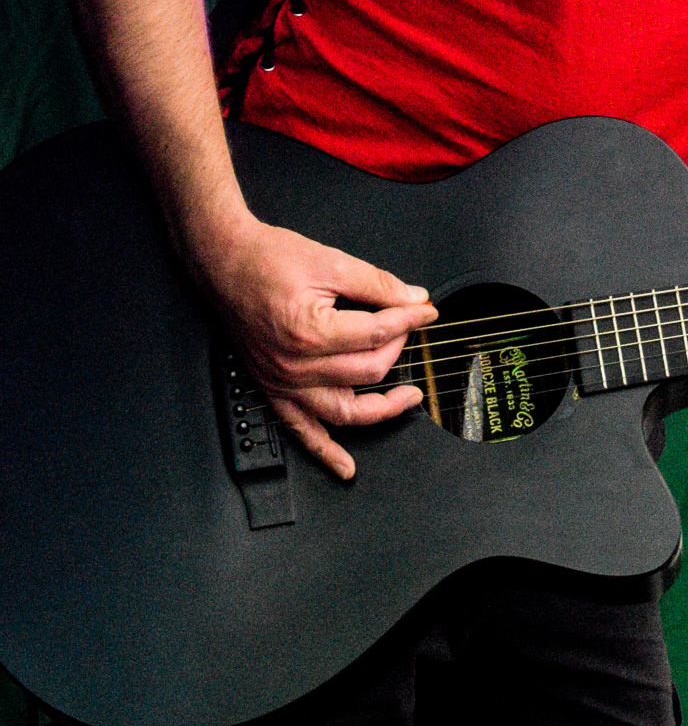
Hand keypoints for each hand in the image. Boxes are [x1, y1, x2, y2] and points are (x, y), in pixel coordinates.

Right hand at [207, 217, 438, 479]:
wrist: (224, 263)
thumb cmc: (266, 260)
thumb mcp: (329, 261)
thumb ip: (376, 283)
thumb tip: (412, 298)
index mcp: (311, 331)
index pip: (379, 333)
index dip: (410, 319)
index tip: (425, 310)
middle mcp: (295, 365)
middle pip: (368, 371)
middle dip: (398, 347)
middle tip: (409, 328)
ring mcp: (283, 382)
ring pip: (344, 412)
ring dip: (381, 409)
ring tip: (407, 398)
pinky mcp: (273, 389)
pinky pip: (302, 432)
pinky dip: (326, 452)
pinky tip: (346, 466)